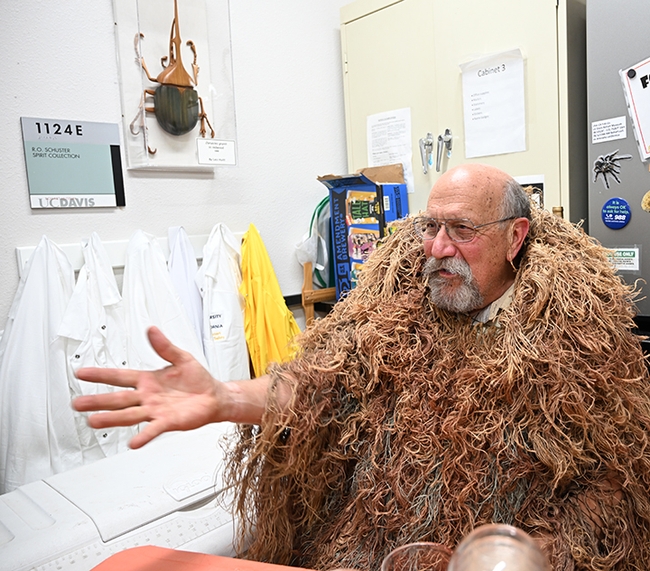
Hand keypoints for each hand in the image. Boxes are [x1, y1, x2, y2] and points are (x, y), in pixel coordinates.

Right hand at [73, 326, 223, 448]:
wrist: (214, 397)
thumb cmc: (198, 379)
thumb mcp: (181, 358)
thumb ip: (165, 346)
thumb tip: (152, 330)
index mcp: (148, 379)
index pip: (119, 376)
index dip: (101, 375)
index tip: (81, 373)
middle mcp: (147, 396)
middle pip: (118, 398)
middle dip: (97, 401)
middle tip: (77, 403)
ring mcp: (155, 410)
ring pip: (129, 415)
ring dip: (112, 419)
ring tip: (93, 421)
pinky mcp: (168, 421)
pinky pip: (153, 429)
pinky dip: (144, 435)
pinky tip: (133, 443)